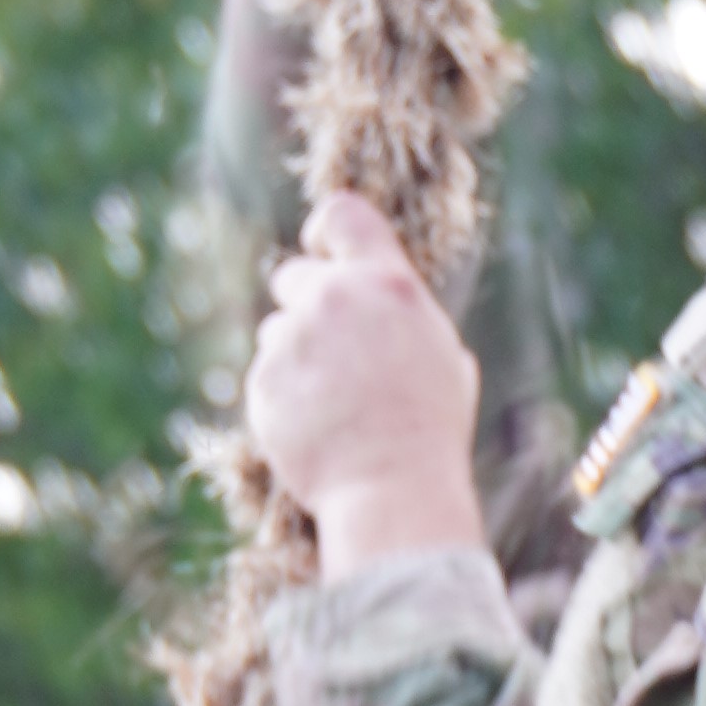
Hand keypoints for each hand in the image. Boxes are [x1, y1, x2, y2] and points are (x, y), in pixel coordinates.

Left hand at [245, 193, 485, 565]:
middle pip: (294, 275)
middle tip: (330, 352)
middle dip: (306, 306)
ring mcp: (293, 338)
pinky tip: (315, 428)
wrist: (393, 491)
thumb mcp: (443, 357)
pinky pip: (264, 377)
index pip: (342, 214)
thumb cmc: (430, 431)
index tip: (322, 250)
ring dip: (294, 357)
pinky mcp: (262, 380)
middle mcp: (335, 299)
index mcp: (388, 284)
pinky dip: (282, 398)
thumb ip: (406, 317)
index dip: (326, 230)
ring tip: (331, 404)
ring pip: (276, 331)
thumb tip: (387, 307)